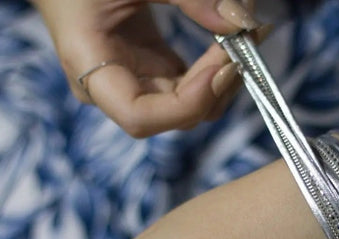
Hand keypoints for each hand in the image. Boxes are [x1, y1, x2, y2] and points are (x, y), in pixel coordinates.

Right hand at [32, 0, 261, 136]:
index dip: (187, 102)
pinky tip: (239, 34)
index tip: (223, 64)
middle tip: (249, 38)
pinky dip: (219, 63)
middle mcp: (112, 88)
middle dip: (218, 83)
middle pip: (175, 114)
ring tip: (251, 29)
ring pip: (192, 104)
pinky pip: (194, 83)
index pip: (139, 116)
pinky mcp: (154, 68)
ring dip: (226, 74)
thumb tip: (242, 22)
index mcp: (88, 68)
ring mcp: (136, 81)